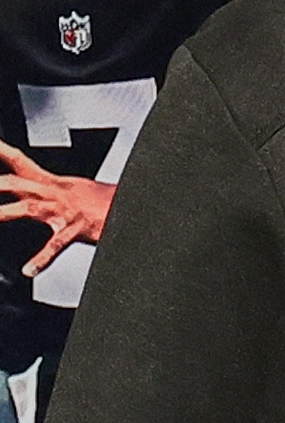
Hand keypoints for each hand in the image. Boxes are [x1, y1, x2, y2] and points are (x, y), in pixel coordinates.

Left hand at [0, 147, 108, 276]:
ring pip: (29, 207)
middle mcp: (57, 194)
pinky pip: (55, 245)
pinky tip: (29, 269)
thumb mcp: (76, 190)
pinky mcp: (77, 230)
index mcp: (56, 183)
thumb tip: (35, 191)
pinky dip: (42, 259)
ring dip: (5, 212)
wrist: (134, 207)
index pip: (20, 162)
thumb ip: (53, 190)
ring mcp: (65, 212)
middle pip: (17, 183)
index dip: (1, 153)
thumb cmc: (107, 202)